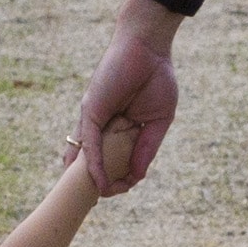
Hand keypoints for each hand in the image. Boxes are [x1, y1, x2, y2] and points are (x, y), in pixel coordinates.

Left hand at [75, 22, 181, 191]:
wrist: (149, 47)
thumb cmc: (156, 77)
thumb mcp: (158, 121)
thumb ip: (146, 148)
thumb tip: (137, 176)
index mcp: (121, 127)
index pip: (117, 159)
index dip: (121, 177)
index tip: (126, 187)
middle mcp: (104, 125)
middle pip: (96, 160)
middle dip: (96, 182)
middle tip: (99, 199)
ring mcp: (96, 119)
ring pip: (89, 156)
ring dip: (90, 179)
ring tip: (94, 199)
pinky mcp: (91, 111)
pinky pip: (91, 144)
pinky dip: (95, 165)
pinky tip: (99, 182)